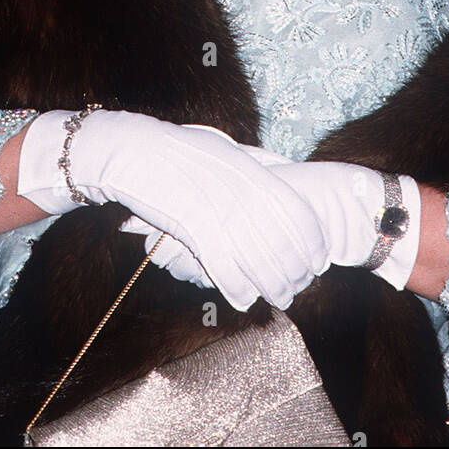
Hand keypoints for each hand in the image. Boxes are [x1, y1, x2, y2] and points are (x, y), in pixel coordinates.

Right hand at [119, 127, 420, 291]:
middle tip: (296, 289)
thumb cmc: (175, 150)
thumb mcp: (220, 148)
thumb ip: (251, 164)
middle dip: (295, 272)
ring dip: (272, 286)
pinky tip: (245, 300)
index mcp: (251, 170)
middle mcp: (241, 190)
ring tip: (278, 299)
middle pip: (282, 242)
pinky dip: (237, 289)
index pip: (298, 212)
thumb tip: (281, 175)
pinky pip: (223, 267)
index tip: (316, 262)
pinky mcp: (192, 226)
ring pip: (257, 259)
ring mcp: (218, 209)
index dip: (312, 242)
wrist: (132, 150)